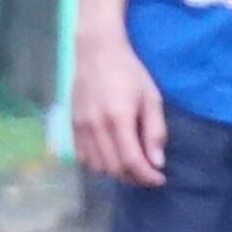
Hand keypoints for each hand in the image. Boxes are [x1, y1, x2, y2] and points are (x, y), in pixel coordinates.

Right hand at [69, 31, 165, 187]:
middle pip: (114, 168)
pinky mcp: (72, 126)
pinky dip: (99, 165)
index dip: (147, 176)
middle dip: (135, 178)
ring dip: (117, 173)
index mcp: (119, 118)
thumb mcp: (151, 98)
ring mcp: (81, 128)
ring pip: (98, 167)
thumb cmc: (129, 72)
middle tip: (148, 172)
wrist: (96, 52)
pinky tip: (112, 157)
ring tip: (131, 167)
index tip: (159, 178)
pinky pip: (84, 158)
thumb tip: (157, 162)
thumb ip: (155, 131)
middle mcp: (96, 126)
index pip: (132, 161)